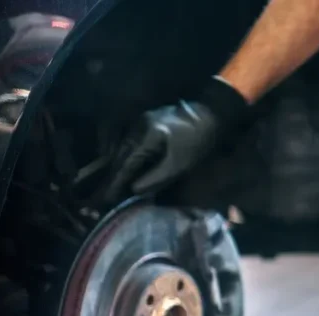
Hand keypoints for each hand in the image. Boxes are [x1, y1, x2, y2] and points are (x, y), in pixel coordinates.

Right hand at [104, 76, 251, 202]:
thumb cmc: (198, 141)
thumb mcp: (180, 164)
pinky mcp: (146, 121)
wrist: (210, 115)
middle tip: (108, 194)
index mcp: (147, 136)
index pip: (127, 163)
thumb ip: (157, 177)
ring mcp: (141, 122)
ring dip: (120, 165)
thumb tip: (135, 189)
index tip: (109, 197)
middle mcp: (138, 126)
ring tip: (116, 183)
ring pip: (125, 147)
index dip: (118, 181)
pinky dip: (128, 155)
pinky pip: (132, 141)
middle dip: (115, 175)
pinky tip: (128, 166)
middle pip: (121, 154)